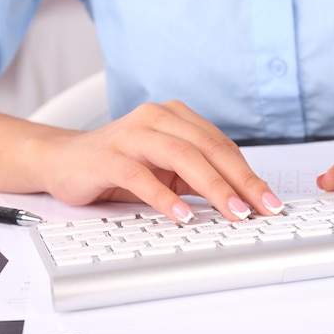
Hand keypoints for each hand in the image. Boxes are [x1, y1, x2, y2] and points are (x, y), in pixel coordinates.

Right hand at [37, 100, 283, 221]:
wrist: (64, 160)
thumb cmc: (121, 165)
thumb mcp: (167, 170)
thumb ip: (198, 177)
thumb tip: (242, 200)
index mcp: (176, 117)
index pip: (221, 145)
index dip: (249, 174)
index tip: (269, 200)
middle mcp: (157, 118)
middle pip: (208, 148)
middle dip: (241, 180)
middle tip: (262, 207)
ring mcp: (131, 134)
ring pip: (181, 156)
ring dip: (212, 186)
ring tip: (233, 211)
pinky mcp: (108, 156)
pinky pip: (141, 176)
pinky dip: (165, 197)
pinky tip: (182, 215)